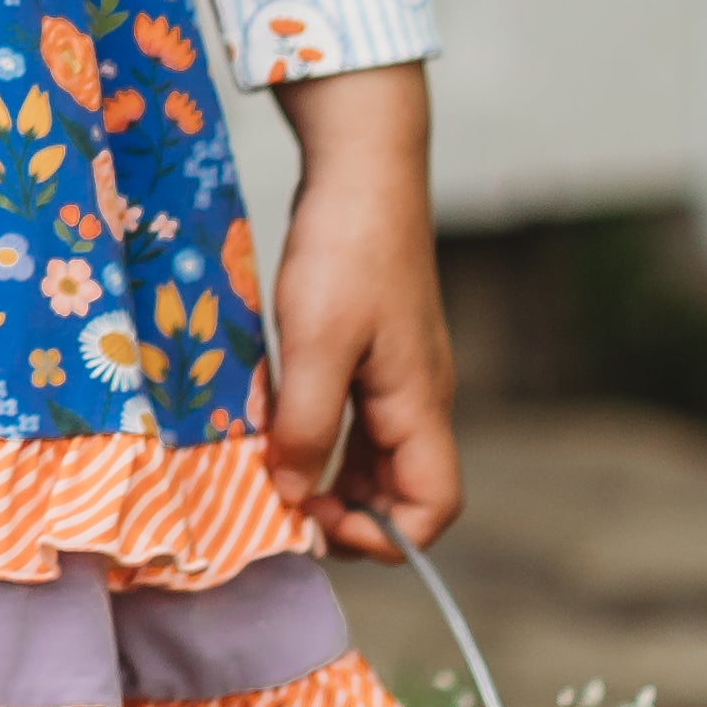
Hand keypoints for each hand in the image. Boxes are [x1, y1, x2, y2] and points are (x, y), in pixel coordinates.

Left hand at [263, 62, 457, 555]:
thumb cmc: (347, 251)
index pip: (434, 506)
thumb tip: (293, 496)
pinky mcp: (372, 351)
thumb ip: (307, 424)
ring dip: (332, 478)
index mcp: (419, 405)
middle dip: (349, 514)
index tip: (316, 522)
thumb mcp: (316, 342)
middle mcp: (417, 399)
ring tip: (273, 474)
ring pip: (375, 456)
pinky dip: (323, 437)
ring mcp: (397, 375)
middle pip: (402, 489)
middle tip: (282, 505)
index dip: (386, 535)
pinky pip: (356, 419)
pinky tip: (277, 425)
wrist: (362, 171)